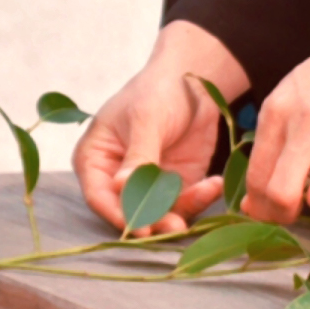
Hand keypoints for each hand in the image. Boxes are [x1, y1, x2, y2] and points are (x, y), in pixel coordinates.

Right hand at [73, 20, 248, 235]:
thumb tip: (120, 186)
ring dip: (181, 213)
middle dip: (154, 220)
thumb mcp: (146, 120)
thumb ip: (138, 156)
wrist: (193, 81)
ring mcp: (149, 185)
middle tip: (175, 227)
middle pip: (130, 212)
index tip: (141, 228)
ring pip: (160, 214)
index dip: (119, 214)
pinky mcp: (177, 186)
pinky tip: (214, 183)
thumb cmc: (157, 91)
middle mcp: (118, 178)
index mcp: (96, 159)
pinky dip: (201, 197)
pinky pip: (186, 203)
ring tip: (203, 194)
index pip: (100, 196)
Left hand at [242, 0, 309, 221]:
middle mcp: (304, 125)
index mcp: (277, 113)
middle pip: (281, 195)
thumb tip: (255, 200)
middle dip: (285, 215)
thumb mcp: (291, 96)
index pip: (256, 178)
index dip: (260, 206)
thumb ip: (273, 143)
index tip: (269, 210)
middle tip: (296, 212)